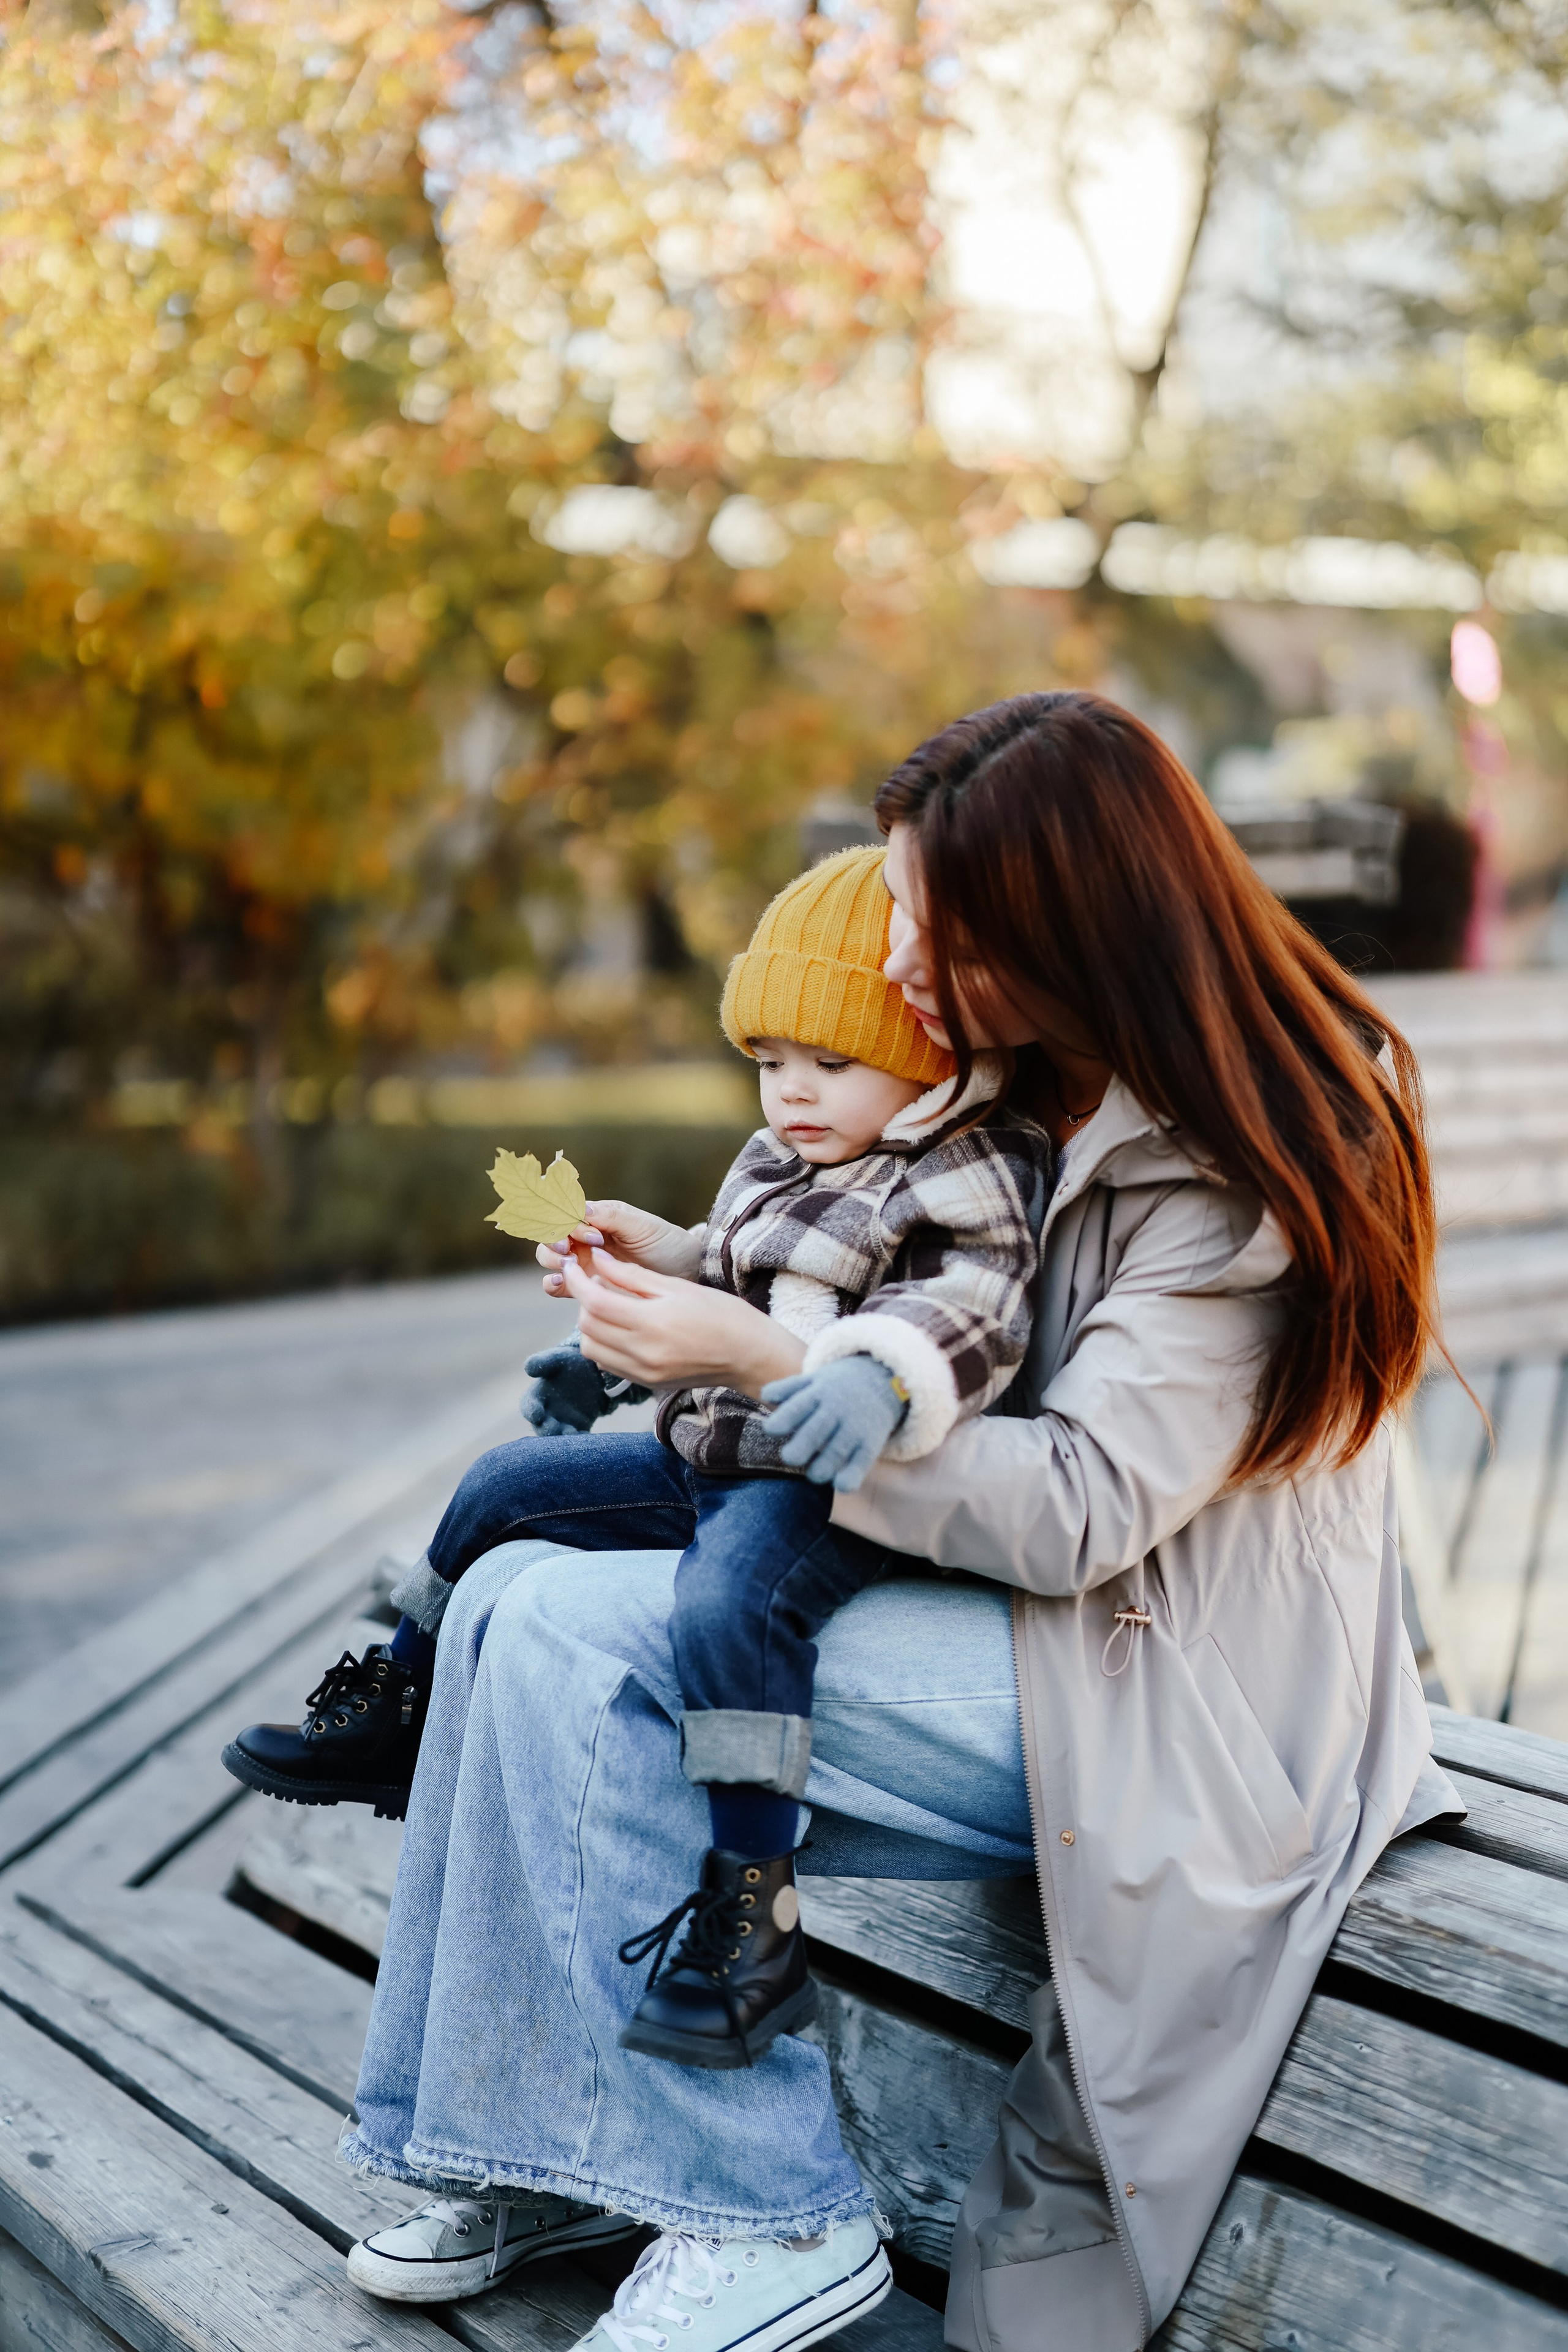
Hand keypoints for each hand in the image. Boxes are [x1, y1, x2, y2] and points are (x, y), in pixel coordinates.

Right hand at [522, 1341, 640, 1436]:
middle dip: (546, 1430)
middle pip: (541, 1427)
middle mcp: (546, 1414)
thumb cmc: (566, 1363)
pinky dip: (581, 1440)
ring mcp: (562, 1423)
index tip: (536, 1414)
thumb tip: (528, 1368)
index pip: (528, 1407)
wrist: (590, 1371)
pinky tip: (587, 1438)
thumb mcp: (556, 1358)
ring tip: (572, 1434)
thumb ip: (542, 1362)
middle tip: (554, 1428)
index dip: (531, 1411)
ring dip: (563, 1438)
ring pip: (559, 1436)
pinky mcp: (578, 1428)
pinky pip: (578, 1438)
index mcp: (536, 1397)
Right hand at [538, 1199, 700, 1296]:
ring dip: (551, 1259)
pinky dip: (553, 1282)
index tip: (589, 1233)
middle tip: (568, 1249)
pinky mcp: (586, 1286)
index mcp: (596, 1217)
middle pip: (550, 1234)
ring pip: (549, 1258)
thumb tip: (581, 1209)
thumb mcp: (643, 1226)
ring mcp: (583, 1262)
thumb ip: (612, 1216)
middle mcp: (584, 1238)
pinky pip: (558, 1284)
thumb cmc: (667, 1244)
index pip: (563, 1211)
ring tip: (569, 1264)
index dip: (564, 1220)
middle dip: (552, 1239)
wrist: (685, 1274)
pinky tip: (562, 1282)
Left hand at [561, 1248, 804, 1397]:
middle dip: (583, 1300)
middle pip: (587, 1326)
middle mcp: (643, 1353)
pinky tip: (620, 1328)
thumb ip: (633, 1275)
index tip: (573, 1265)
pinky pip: (607, 1363)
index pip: (595, 1302)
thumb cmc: (722, 1314)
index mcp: (653, 1323)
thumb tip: (597, 1259)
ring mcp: (643, 1372)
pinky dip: (602, 1344)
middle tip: (595, 1281)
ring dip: (590, 1324)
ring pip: (591, 1348)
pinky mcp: (646, 1383)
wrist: (750, 1355)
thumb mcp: (678, 1287)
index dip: (577, 1280)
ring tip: (609, 1305)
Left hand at [762, 1357, 907, 1491]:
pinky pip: (861, 1463)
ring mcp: (854, 1428)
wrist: (882, 1382)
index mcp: (818, 1394)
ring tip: (812, 1475)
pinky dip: (851, 1476)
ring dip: (822, 1468)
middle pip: (816, 1430)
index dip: (784, 1419)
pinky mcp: (870, 1444)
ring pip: (837, 1451)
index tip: (770, 1430)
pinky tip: (840, 1485)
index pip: (798, 1407)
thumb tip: (764, 1396)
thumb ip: (787, 1389)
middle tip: (788, 1457)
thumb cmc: (836, 1387)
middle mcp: (836, 1410)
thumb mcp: (813, 1381)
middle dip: (801, 1446)